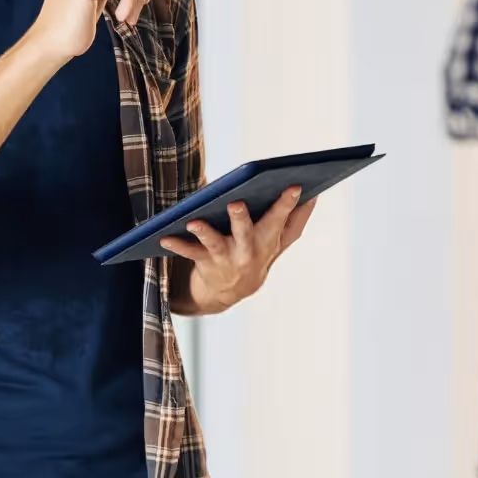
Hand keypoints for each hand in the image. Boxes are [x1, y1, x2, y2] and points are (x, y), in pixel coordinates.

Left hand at [160, 186, 316, 311]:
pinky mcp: (205, 262)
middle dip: (241, 218)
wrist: (230, 291)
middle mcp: (249, 249)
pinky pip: (189, 252)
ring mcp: (226, 257)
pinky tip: (164, 236)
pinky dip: (177, 244)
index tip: (295, 186)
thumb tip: (314, 194)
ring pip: (215, 243)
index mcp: (268, 238)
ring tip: (193, 221)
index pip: (281, 218)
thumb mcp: (280, 241)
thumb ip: (296, 220)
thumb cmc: (257, 254)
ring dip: (205, 232)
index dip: (288, 203)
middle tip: (235, 203)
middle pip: (247, 231)